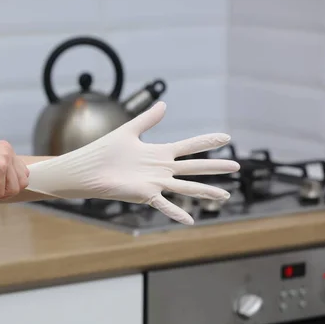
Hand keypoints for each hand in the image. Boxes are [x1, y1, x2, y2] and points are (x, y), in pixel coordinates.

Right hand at [0, 141, 28, 199]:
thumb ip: (0, 167)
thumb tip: (13, 185)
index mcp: (6, 147)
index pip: (23, 171)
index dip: (11, 184)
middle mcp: (8, 150)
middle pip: (23, 180)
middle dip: (9, 190)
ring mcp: (5, 158)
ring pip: (15, 188)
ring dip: (0, 194)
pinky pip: (2, 191)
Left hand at [26, 102, 240, 224]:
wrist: (87, 168)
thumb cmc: (104, 150)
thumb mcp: (130, 130)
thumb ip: (147, 119)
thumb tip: (164, 103)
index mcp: (159, 153)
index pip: (188, 147)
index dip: (206, 142)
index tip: (225, 138)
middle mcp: (161, 169)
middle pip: (193, 167)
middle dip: (215, 167)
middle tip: (237, 166)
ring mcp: (155, 183)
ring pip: (185, 187)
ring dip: (205, 190)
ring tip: (225, 195)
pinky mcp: (144, 194)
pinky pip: (164, 204)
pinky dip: (176, 212)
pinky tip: (190, 220)